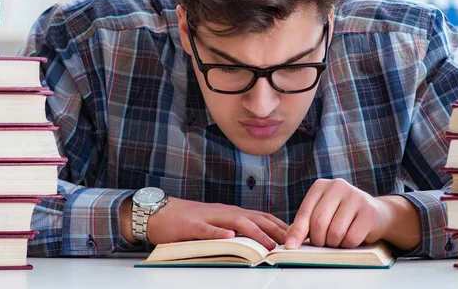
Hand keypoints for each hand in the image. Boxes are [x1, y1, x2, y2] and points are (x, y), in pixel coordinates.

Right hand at [121, 197, 288, 250]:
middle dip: (275, 230)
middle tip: (292, 242)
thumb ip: (237, 228)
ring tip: (269, 244)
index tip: (297, 235)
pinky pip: (208, 229)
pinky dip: (220, 233)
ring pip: (236, 223)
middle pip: (255, 218)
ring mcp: (210, 218)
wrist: (161, 212)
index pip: (263, 217)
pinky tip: (230, 237)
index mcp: (232, 213)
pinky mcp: (193, 225)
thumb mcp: (218, 223)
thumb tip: (260, 239)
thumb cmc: (190, 220)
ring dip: (255, 233)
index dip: (280, 225)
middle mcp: (225, 212)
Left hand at [284, 178, 390, 248]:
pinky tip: (350, 238)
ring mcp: (355, 197)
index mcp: (321, 186)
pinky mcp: (368, 212)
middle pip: (319, 222)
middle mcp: (338, 186)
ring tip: (338, 239)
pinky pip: (351, 238)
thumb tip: (289, 241)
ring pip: (335, 232)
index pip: (305, 211)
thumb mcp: (322, 213)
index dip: (297, 231)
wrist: (376, 213)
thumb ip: (305, 224)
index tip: (290, 246)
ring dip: (334, 243)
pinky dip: (348, 245)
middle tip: (323, 243)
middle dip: (318, 240)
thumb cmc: (343, 215)